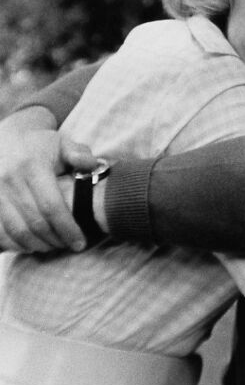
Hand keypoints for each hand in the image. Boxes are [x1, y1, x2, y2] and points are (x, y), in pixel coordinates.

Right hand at [0, 120, 95, 251]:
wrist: (6, 139)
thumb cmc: (40, 145)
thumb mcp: (62, 142)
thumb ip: (80, 154)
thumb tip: (94, 166)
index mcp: (33, 167)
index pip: (52, 206)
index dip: (67, 228)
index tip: (80, 243)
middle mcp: (11, 181)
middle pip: (35, 223)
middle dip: (55, 240)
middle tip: (70, 246)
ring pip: (16, 231)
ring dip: (37, 245)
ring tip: (54, 246)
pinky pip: (0, 232)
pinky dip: (16, 243)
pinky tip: (31, 245)